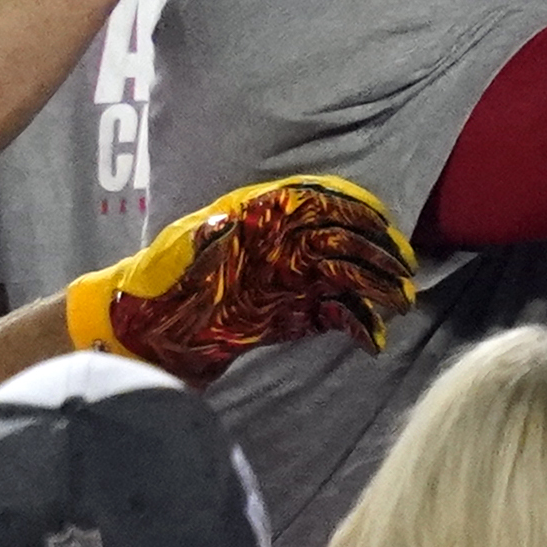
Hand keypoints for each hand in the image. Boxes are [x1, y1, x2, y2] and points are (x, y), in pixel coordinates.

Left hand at [63, 177, 417, 386]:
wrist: (142, 332)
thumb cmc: (159, 283)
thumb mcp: (180, 250)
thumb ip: (208, 235)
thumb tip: (226, 223)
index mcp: (265, 223)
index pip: (322, 206)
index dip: (356, 212)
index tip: (383, 225)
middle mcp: (286, 248)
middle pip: (344, 244)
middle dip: (377, 256)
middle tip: (404, 274)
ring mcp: (292, 282)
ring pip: (347, 278)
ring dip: (377, 289)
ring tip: (401, 305)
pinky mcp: (292, 316)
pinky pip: (334, 314)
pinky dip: (356, 325)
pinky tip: (371, 339)